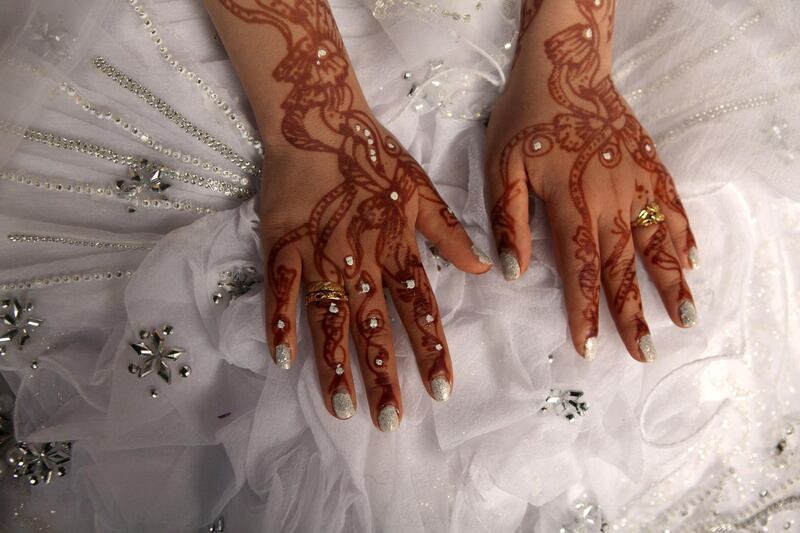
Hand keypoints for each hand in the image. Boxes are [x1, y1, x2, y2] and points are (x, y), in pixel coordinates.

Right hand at [262, 116, 490, 430]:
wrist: (318, 124)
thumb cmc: (371, 157)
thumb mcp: (421, 189)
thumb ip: (449, 233)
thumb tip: (485, 268)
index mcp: (396, 249)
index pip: (419, 310)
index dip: (431, 350)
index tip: (441, 390)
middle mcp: (360, 262)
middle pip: (374, 327)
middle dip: (384, 376)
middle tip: (391, 421)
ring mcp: (318, 257)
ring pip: (330, 320)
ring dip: (336, 365)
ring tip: (343, 408)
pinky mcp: (282, 247)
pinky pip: (280, 290)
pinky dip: (280, 323)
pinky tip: (283, 360)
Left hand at [485, 0, 697, 361]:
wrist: (564, 66)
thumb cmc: (524, 120)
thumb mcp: (500, 167)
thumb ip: (509, 219)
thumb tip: (512, 271)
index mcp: (570, 203)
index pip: (579, 269)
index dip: (584, 312)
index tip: (590, 349)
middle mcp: (609, 198)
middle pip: (623, 266)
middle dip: (634, 313)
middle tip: (646, 353)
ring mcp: (635, 181)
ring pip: (656, 241)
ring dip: (671, 283)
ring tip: (686, 317)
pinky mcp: (650, 165)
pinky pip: (671, 205)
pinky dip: (682, 235)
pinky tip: (691, 260)